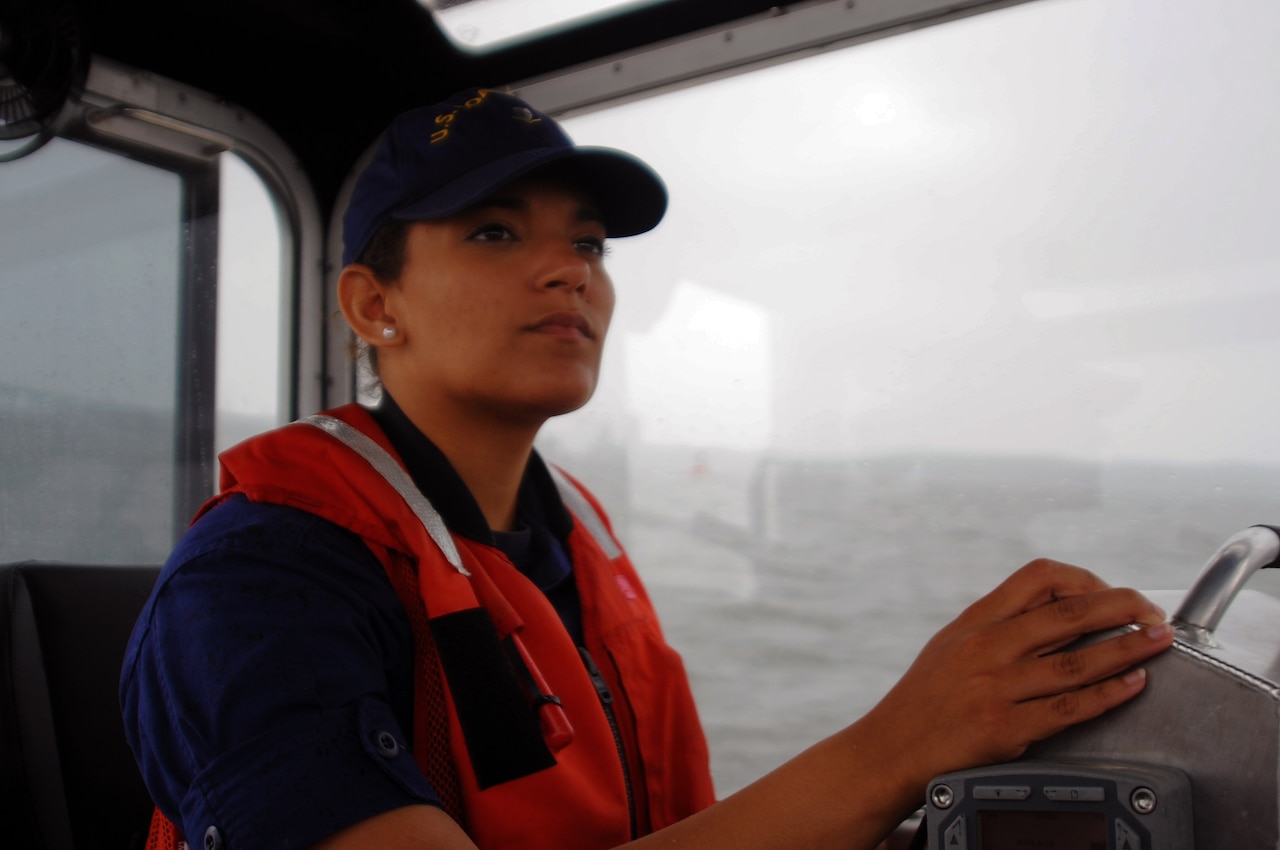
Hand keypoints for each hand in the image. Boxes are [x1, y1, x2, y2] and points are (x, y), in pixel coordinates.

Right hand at [867, 558, 1173, 796]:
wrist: (888, 749)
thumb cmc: (922, 701)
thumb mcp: (951, 646)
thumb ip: (997, 628)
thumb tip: (1059, 615)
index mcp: (974, 621)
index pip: (1037, 577)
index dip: (1084, 580)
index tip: (1110, 593)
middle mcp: (984, 648)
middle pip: (1068, 613)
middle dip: (1123, 607)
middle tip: (1153, 614)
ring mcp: (994, 688)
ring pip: (1077, 660)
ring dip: (1129, 649)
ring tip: (1158, 642)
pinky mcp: (1004, 728)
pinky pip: (1070, 708)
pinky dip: (1109, 693)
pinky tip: (1132, 685)